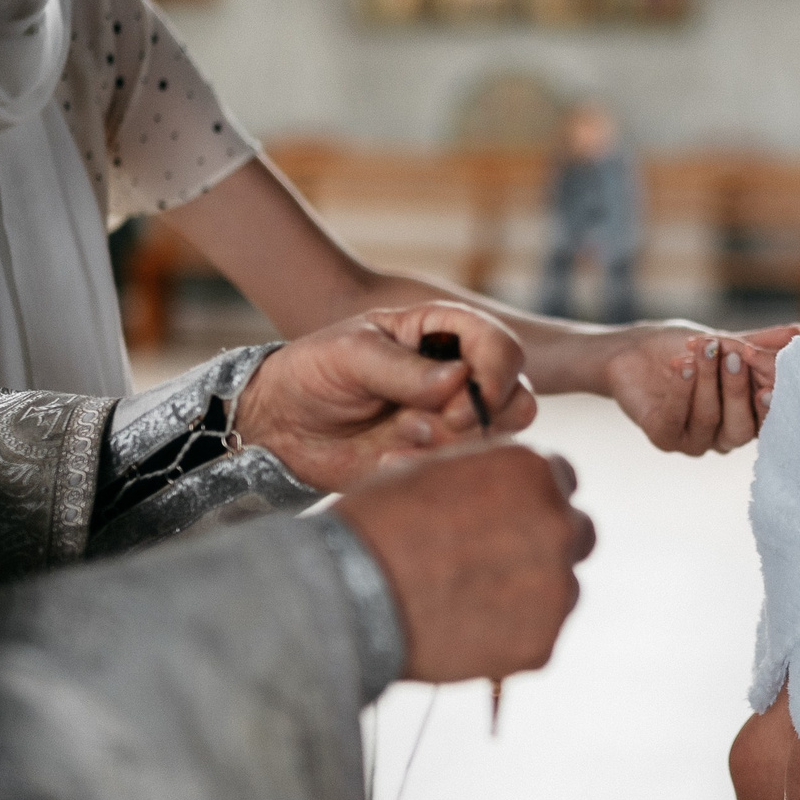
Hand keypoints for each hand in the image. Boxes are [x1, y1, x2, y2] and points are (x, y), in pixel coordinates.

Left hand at [237, 303, 537, 492]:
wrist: (281, 426)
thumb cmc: (313, 372)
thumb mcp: (350, 355)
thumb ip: (403, 369)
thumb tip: (460, 381)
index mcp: (443, 332)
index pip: (501, 346)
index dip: (496, 372)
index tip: (462, 400)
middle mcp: (459, 374)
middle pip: (518, 394)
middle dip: (486, 414)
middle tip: (438, 423)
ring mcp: (451, 419)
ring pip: (496, 436)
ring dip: (455, 442)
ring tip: (403, 438)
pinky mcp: (436, 456)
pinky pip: (460, 467)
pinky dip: (429, 466)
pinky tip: (389, 459)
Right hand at [331, 443, 594, 682]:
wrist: (349, 591)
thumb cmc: (379, 524)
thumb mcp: (434, 470)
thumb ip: (485, 476)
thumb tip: (504, 488)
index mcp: (534, 471)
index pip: (561, 480)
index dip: (530, 499)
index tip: (506, 518)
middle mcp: (557, 523)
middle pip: (575, 533)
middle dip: (545, 544)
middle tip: (496, 564)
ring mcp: (555, 586)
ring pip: (561, 587)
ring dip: (532, 592)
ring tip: (471, 603)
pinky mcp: (541, 641)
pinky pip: (538, 635)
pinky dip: (511, 636)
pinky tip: (465, 631)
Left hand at [602, 323, 798, 454]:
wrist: (634, 351)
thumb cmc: (686, 348)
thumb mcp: (728, 341)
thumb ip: (762, 344)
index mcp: (746, 418)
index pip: (767, 418)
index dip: (771, 400)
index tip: (769, 376)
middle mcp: (724, 437)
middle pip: (742, 427)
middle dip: (738, 389)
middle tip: (734, 353)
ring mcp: (694, 441)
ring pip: (710, 419)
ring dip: (707, 380)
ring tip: (704, 348)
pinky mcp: (663, 437)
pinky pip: (676, 418)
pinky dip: (682, 389)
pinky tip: (682, 365)